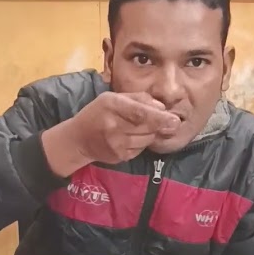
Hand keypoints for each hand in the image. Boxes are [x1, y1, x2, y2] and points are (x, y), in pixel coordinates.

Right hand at [43, 92, 178, 175]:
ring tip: (137, 128)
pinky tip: (129, 138)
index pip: (140, 113)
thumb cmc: (98, 113)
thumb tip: (162, 108)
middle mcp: (113, 126)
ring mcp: (116, 144)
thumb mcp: (113, 98)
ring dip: (149, 134)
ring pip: (147, 139)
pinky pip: (141, 149)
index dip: (159, 117)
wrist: (78, 139)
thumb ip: (139, 99)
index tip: (175, 120)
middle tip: (169, 122)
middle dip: (159, 125)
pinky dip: (141, 143)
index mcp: (112, 105)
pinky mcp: (119, 157)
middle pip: (147, 127)